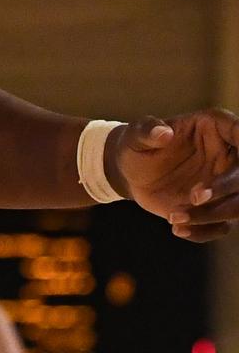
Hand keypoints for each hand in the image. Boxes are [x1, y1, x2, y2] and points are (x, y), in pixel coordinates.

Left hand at [107, 110, 238, 242]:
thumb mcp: (135, 136)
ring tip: (175, 217)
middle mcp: (227, 155)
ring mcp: (225, 183)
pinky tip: (178, 229)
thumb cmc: (136, 145)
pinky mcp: (217, 207)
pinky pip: (222, 226)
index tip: (229, 166)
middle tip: (194, 197)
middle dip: (227, 189)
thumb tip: (163, 132)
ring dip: (212, 215)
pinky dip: (204, 231)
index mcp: (214, 127)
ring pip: (238, 205)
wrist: (130, 172)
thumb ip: (147, 131)